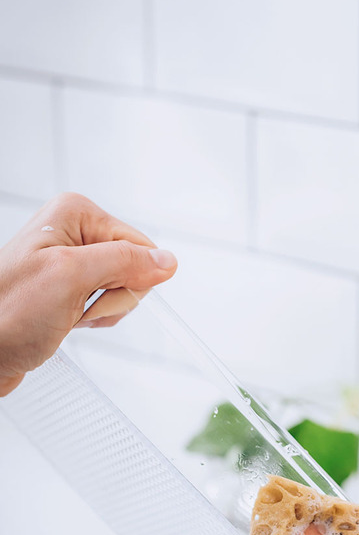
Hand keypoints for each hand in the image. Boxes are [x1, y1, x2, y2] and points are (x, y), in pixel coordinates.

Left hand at [0, 193, 176, 395]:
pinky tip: (70, 320)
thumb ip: (123, 262)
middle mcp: (75, 231)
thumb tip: (167, 261)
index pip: (139, 245)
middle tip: (78, 305)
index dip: (128, 277)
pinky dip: (95, 317)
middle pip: (133, 267)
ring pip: (124, 288)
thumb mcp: (69, 278)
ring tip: (69, 315)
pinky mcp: (71, 285)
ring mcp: (73, 259)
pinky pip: (108, 302)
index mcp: (75, 214)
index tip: (93, 291)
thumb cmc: (7, 312)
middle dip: (114, 297)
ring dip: (104, 311)